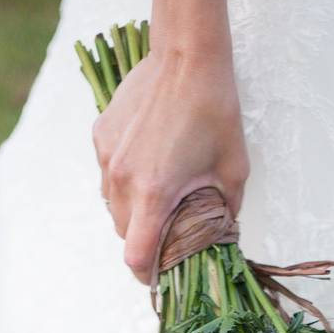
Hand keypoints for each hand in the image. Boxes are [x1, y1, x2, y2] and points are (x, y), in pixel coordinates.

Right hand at [91, 47, 248, 283]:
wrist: (186, 57)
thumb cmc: (215, 112)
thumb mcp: (233, 169)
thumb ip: (224, 211)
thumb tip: (220, 235)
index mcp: (154, 193)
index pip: (135, 257)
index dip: (147, 275)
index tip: (159, 275)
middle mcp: (121, 180)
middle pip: (123, 233)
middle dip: (144, 239)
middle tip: (170, 228)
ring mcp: (106, 158)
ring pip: (111, 205)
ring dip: (132, 210)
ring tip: (161, 191)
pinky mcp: (100, 137)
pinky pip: (107, 173)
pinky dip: (125, 179)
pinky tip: (150, 158)